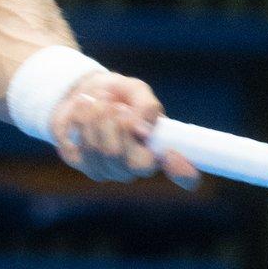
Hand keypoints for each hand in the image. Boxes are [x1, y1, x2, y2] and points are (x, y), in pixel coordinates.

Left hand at [50, 72, 200, 187]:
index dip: (184, 174)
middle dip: (122, 126)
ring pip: (103, 152)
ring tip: (99, 101)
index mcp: (161, 149)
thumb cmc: (117, 94)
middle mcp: (137, 166)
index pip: (186, 178)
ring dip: (99, 116)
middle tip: (117, 107)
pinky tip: (84, 109)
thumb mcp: (137, 90)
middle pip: (134, 164)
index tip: (172, 154)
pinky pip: (81, 144)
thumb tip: (142, 130)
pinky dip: (82, 117)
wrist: (82, 91)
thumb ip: (145, 106)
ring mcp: (109, 169)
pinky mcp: (82, 163)